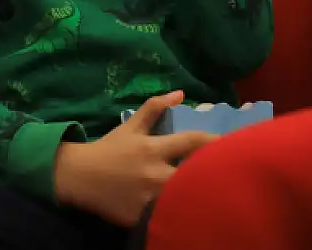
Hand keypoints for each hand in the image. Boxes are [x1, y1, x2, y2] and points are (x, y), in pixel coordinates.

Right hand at [53, 91, 213, 226]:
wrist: (78, 177)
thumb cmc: (108, 150)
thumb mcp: (130, 127)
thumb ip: (154, 109)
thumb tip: (181, 93)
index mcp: (152, 148)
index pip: (191, 142)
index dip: (214, 141)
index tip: (233, 144)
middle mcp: (153, 172)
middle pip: (193, 174)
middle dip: (211, 173)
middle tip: (229, 175)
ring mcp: (148, 197)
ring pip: (182, 198)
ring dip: (195, 195)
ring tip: (215, 198)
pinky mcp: (140, 218)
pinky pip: (164, 217)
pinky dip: (175, 215)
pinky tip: (187, 217)